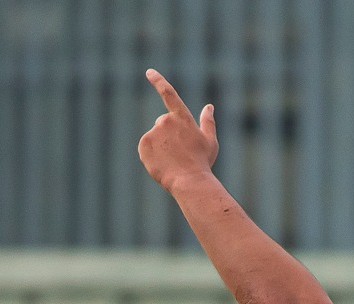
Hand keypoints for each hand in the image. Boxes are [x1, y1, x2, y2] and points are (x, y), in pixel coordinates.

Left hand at [138, 69, 217, 194]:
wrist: (189, 181)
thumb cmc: (202, 162)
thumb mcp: (210, 141)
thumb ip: (208, 122)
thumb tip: (209, 107)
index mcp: (182, 117)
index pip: (168, 93)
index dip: (158, 81)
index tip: (149, 72)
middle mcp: (165, 121)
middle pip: (162, 123)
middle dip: (168, 135)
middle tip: (179, 152)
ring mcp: (153, 132)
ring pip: (154, 137)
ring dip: (160, 146)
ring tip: (172, 160)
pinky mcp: (143, 145)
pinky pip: (145, 148)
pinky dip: (151, 156)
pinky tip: (162, 164)